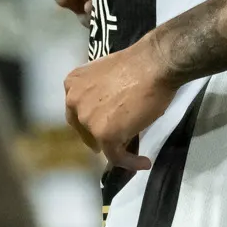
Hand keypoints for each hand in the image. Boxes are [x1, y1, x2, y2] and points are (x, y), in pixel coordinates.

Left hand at [64, 42, 172, 172]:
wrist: (154, 65)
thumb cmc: (138, 64)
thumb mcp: (107, 75)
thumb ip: (100, 92)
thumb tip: (112, 108)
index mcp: (72, 83)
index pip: (77, 110)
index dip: (90, 121)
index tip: (104, 126)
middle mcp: (73, 101)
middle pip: (85, 128)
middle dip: (99, 135)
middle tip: (118, 139)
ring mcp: (88, 119)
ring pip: (101, 143)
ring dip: (116, 148)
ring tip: (134, 152)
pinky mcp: (104, 135)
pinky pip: (116, 156)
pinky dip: (130, 163)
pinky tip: (143, 163)